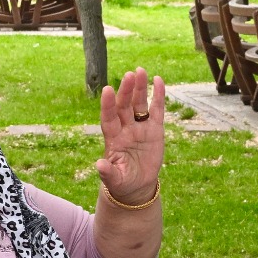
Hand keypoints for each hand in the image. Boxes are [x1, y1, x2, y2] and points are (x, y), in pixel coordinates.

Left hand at [95, 69, 165, 205]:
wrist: (137, 186)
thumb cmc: (122, 182)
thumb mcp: (114, 180)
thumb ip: (107, 172)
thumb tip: (99, 165)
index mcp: (113, 139)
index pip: (108, 118)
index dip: (108, 105)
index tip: (108, 90)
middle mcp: (125, 128)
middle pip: (124, 106)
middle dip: (126, 91)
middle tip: (129, 75)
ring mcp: (140, 127)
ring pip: (139, 104)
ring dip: (139, 88)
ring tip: (141, 71)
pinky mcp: (154, 129)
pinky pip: (156, 110)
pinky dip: (158, 95)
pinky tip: (158, 80)